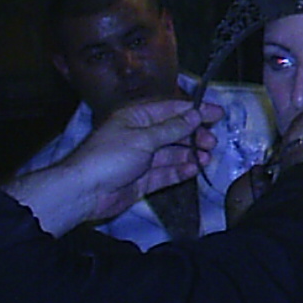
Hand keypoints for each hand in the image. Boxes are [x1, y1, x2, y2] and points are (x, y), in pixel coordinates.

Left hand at [12, 95, 225, 236]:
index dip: (195, 111)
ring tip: (207, 158)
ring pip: (172, 153)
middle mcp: (140, 135)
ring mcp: (142, 159)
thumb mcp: (143, 138)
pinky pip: (165, 172)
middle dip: (194, 135)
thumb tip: (195, 114)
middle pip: (173, 132)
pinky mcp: (142, 180)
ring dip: (190, 154)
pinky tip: (193, 169)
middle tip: (213, 142)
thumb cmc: (110, 156)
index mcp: (136, 118)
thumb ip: (172, 128)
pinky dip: (180, 171)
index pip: (171, 110)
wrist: (84, 192)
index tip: (218, 114)